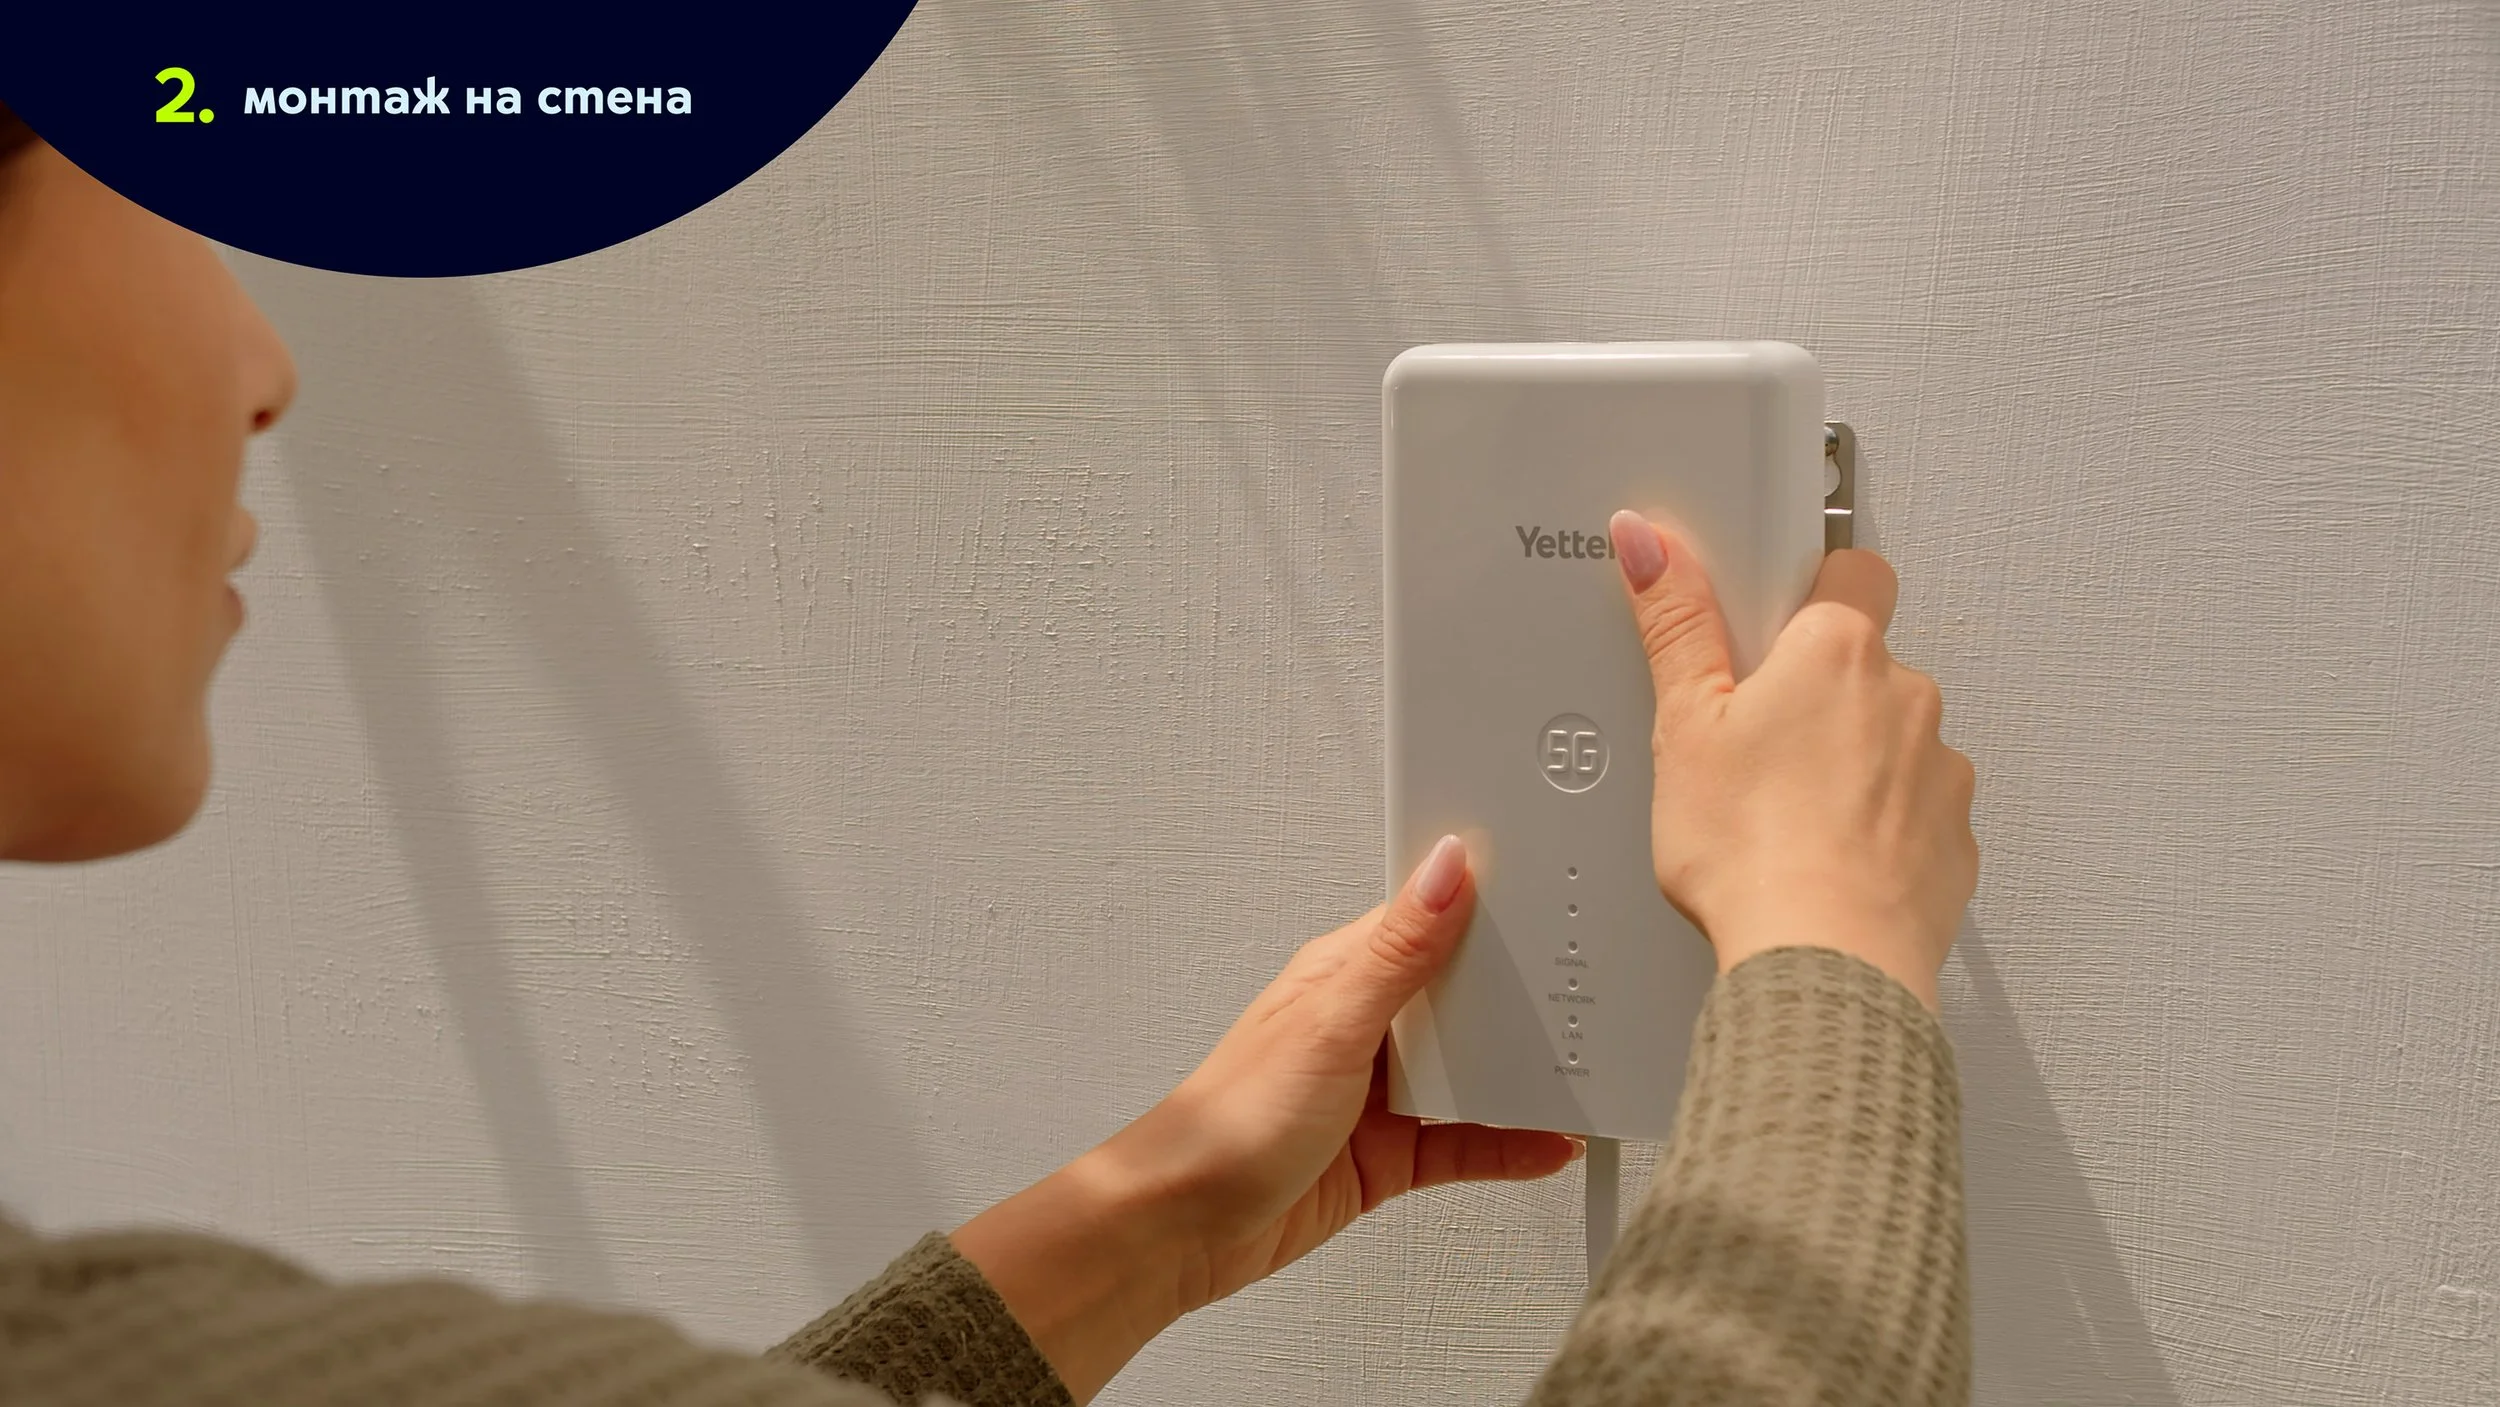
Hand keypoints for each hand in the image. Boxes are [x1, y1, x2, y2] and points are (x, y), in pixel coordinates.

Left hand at [951, 837, 1577, 1401]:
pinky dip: (1511, 1143)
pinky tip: (1549, 1144)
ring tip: (1582, 1079)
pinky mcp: (1391, 1152)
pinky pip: (1468, 1141)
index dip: (1491, 906)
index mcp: (1347, 973)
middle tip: (1588, 997)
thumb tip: (1446, 867)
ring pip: (1474, 1074)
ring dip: (1523, 1079)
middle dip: (1524, 1001)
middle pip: (1466, 1000)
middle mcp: (1367, 1026)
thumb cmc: (1228, 1120)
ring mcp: (1381, 1091)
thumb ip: (1399, 950)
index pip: (1434, 920)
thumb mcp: (1330, 1022)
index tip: (1552, 896)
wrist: (1186, 1227)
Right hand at [1606, 510, 1977, 1009]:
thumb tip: (1654, 545)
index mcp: (1839, 651)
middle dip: (1820, 690)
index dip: (1811, 590)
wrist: (1824, 960)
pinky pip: (1914, 812)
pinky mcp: (1952, 840)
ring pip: (1894, 739)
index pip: (1852, 571)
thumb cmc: (1755, 850)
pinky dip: (1877, 827)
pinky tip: (1821, 854)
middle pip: (1867, 662)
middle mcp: (1907, 698)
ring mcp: (1939, 771)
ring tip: (1784, 808)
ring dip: (1852, 761)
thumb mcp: (1683, 724)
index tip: (1772, 624)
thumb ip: (1676, 623)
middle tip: (1755, 736)